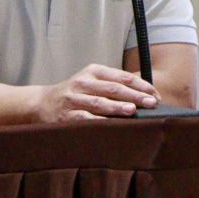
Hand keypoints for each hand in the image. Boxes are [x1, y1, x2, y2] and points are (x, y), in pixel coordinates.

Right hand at [39, 63, 159, 121]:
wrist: (42, 103)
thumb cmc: (76, 94)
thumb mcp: (93, 82)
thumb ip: (114, 86)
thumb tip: (145, 96)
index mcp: (94, 71)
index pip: (123, 77)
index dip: (141, 86)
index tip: (156, 95)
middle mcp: (84, 82)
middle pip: (114, 88)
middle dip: (135, 96)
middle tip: (151, 103)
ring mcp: (74, 98)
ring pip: (99, 102)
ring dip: (116, 107)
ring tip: (132, 110)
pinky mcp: (67, 115)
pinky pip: (84, 119)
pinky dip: (98, 122)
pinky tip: (110, 126)